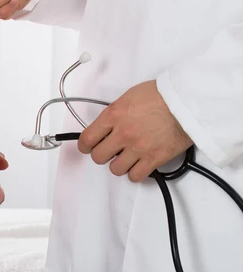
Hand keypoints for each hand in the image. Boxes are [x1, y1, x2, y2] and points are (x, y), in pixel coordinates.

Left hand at [77, 81, 192, 182]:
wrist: (187, 102)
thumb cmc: (161, 95)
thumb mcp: (129, 96)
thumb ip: (115, 113)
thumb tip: (109, 124)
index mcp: (113, 115)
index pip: (87, 138)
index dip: (85, 145)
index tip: (87, 147)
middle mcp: (122, 134)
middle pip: (98, 157)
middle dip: (102, 154)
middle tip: (109, 151)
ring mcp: (138, 148)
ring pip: (115, 169)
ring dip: (119, 165)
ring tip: (126, 158)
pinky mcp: (154, 159)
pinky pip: (136, 176)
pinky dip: (135, 173)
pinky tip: (139, 165)